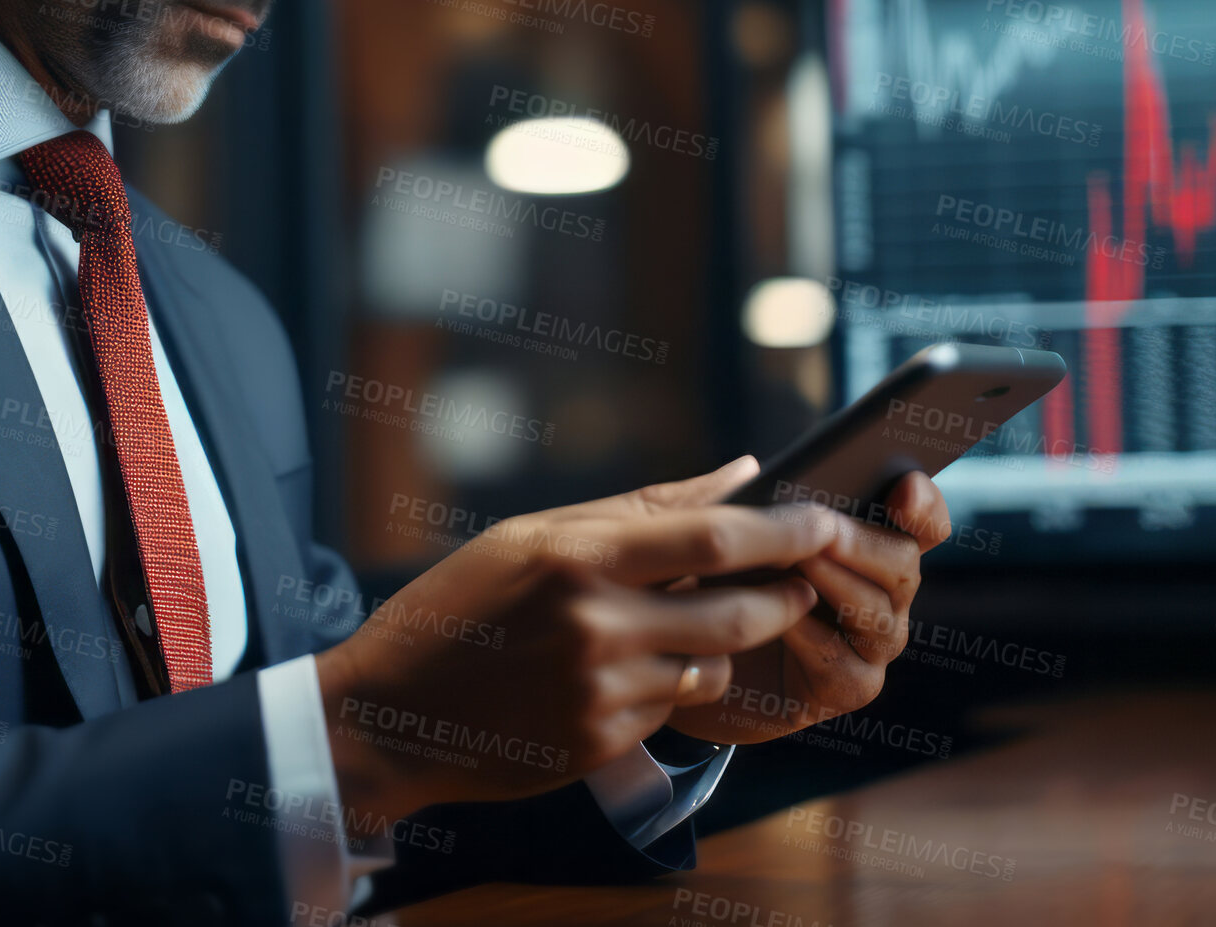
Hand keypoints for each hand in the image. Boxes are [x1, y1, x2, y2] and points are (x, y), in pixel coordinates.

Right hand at [314, 459, 830, 825]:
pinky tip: (618, 673)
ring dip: (718, 645)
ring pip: (712, 664)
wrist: (390, 711)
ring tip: (679, 626)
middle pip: (736, 611)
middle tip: (797, 581)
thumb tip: (743, 473)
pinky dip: (668, 685)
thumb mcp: (533, 537)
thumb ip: (643, 507)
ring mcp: (598, 691)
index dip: (785, 530)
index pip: (713, 538)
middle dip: (782, 596)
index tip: (825, 519)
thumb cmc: (460, 606)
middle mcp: (593, 625)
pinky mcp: (600, 742)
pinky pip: (672, 707)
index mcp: (576, 557)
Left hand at [663, 460, 950, 743]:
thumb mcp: (715, 540)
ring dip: (839, 585)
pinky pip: (846, 666)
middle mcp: (880, 594)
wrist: (684, 662)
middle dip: (863, 544)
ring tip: (799, 564)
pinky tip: (783, 620)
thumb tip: (749, 467)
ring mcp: (867, 646)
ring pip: (882, 616)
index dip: (922, 503)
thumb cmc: (707, 588)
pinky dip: (815, 638)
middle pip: (904, 564)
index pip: (919, 521)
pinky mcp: (842, 689)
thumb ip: (732, 505)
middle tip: (824, 530)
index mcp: (864, 544)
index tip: (903, 485)